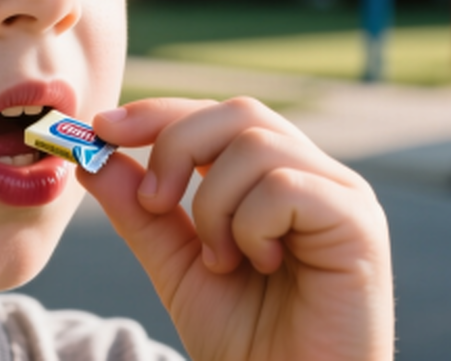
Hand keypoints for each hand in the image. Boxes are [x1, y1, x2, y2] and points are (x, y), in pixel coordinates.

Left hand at [79, 97, 393, 360]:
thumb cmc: (247, 342)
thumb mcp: (177, 266)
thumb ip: (140, 212)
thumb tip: (91, 158)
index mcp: (273, 179)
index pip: (216, 117)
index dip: (158, 113)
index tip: (102, 128)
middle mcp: (313, 176)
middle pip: (238, 112)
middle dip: (177, 147)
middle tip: (154, 203)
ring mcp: (341, 195)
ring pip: (256, 144)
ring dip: (214, 204)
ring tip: (220, 261)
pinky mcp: (359, 222)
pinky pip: (286, 185)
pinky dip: (251, 224)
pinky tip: (259, 265)